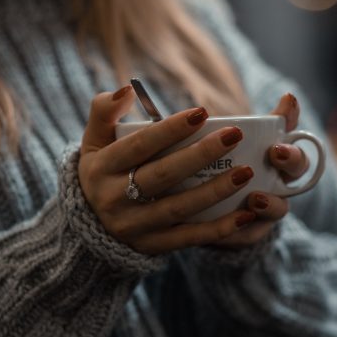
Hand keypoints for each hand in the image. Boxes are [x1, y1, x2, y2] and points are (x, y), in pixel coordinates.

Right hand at [78, 86, 258, 254]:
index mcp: (101, 168)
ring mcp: (134, 226)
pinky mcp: (153, 246)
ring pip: (179, 208)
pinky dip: (219, 229)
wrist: (90, 224)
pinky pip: (189, 238)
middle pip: (163, 175)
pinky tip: (246, 215)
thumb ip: (103, 111)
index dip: (170, 129)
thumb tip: (125, 90)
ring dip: (215, 191)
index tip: (202, 112)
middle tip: (234, 135)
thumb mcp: (93, 141)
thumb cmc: (103, 170)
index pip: (140, 145)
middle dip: (200, 155)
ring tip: (246, 171)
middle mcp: (115, 199)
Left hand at [214, 93, 306, 247]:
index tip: (285, 110)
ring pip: (280, 208)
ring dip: (271, 203)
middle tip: (275, 153)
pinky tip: (234, 225)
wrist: (200, 208)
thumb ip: (245, 119)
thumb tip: (280, 94)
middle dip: (290, 160)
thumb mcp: (226, 138)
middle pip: (297, 171)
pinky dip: (245, 230)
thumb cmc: (220, 163)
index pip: (294, 137)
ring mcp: (268, 209)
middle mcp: (279, 181)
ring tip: (255, 198)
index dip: (294, 128)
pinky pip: (252, 234)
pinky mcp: (250, 233)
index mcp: (276, 155)